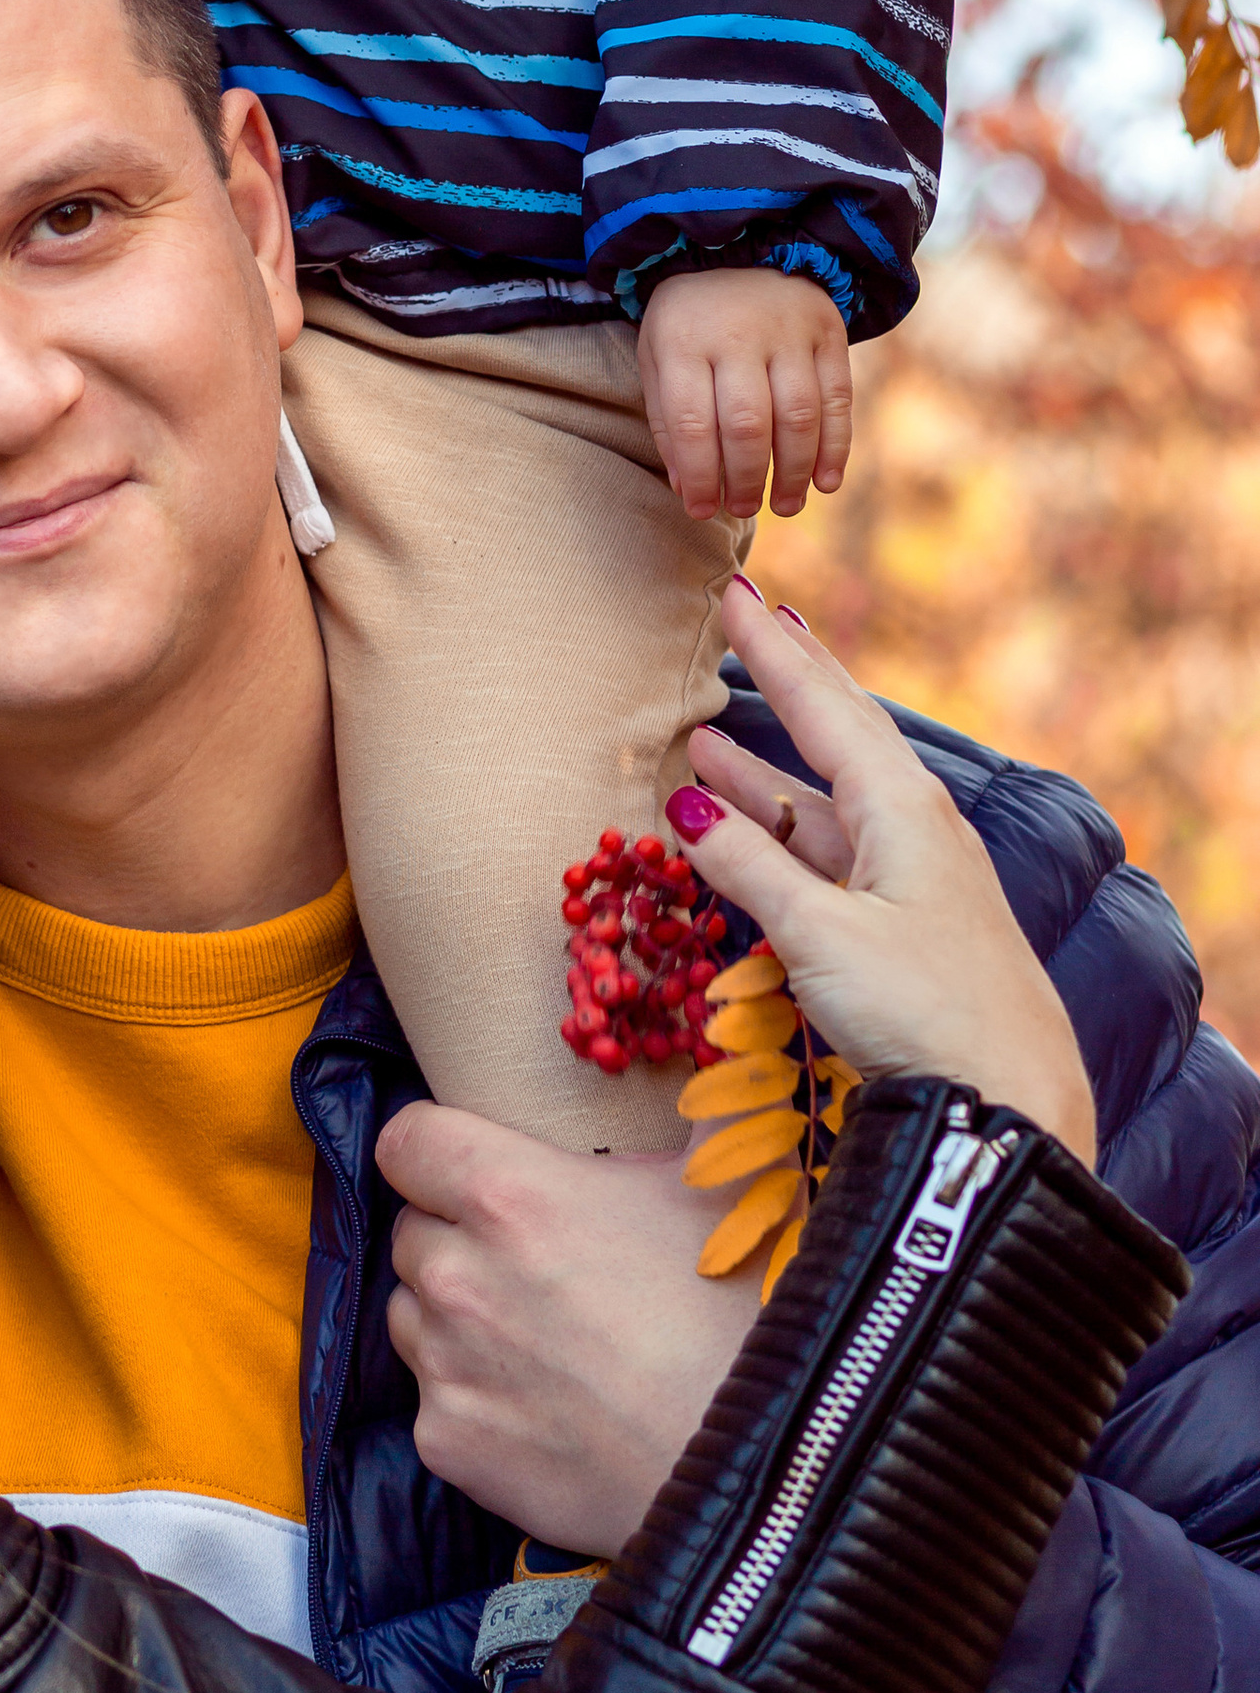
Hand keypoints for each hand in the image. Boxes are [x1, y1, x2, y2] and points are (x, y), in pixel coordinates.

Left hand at [376, 1107, 762, 1556]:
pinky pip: (433, 1398)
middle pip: (413, 1231)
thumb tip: (722, 1062)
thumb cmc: (745, 1320)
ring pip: (413, 1313)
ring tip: (545, 1345)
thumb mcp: (736, 1191)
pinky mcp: (447, 1441)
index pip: (406, 1143)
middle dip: (459, 1240)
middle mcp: (457, 1272)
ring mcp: (445, 1363)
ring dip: (456, 1318)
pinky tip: (545, 1412)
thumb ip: (707, 1119)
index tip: (470, 1170)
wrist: (758, 1474)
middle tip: (538, 1272)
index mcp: (508, 1194)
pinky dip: (474, 1400)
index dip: (435, 1152)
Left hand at [638, 266, 851, 521]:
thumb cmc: (689, 321)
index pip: (692, 423)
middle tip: (743, 509)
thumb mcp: (658, 358)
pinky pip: (837, 399)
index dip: (699, 476)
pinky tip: (825, 481)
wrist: (738, 246)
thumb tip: (689, 491)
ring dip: (793, 472)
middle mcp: (738, 333)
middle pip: (748, 425)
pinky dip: (835, 447)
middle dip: (746, 480)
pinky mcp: (828, 332)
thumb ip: (669, 423)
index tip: (701, 510)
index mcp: (683, 340)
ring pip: (798, 417)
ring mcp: (788, 331)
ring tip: (784, 505)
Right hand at [669, 578, 1095, 1164]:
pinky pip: (832, 850)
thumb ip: (750, 868)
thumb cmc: (919, 1007)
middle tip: (744, 625)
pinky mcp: (908, 923)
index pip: (824, 707)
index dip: (772, 653)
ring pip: (826, 801)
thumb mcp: (819, 933)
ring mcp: (914, 876)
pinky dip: (782, 832)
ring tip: (706, 743)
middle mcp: (914, 827)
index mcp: (901, 807)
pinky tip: (747, 835)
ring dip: (765, 773)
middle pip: (839, 736)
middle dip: (787, 684)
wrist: (1007, 1099)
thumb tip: (685, 807)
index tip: (734, 593)